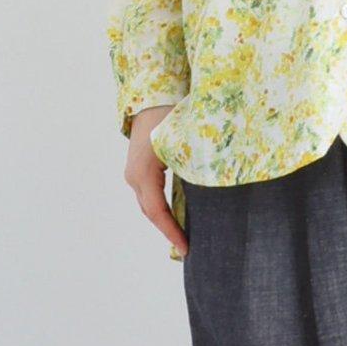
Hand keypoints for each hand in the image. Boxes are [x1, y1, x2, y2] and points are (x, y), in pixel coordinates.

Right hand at [124, 106, 186, 255]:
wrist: (152, 95)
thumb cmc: (170, 117)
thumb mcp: (184, 146)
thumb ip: (194, 172)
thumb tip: (213, 195)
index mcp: (144, 172)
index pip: (158, 211)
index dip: (172, 232)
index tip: (186, 249)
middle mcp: (134, 175)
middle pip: (152, 212)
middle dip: (169, 232)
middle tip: (188, 250)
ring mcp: (134, 172)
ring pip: (150, 206)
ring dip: (166, 222)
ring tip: (183, 239)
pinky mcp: (139, 169)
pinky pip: (150, 196)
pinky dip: (163, 210)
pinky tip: (177, 220)